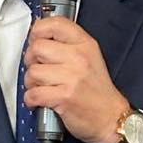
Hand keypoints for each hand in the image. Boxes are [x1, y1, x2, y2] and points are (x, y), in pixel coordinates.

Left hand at [22, 16, 128, 142]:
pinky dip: (31, 99)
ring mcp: (72, 78)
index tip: (35, 40)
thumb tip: (38, 38)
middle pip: (37, 47)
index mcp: (85, 44)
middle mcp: (79, 58)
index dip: (37, 31)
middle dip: (31, 60)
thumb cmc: (98, 92)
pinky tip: (38, 100)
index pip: (54, 24)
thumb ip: (67, 45)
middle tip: (37, 69)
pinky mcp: (64, 97)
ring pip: (33, 71)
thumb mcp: (90, 58)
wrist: (112, 118)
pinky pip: (34, 93)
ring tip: (40, 87)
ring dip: (30, 82)